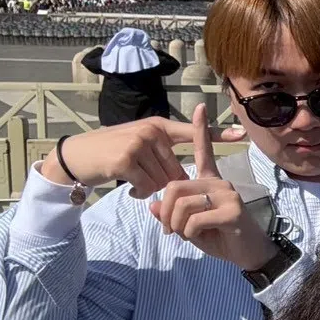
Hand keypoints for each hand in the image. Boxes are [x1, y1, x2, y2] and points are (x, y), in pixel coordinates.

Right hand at [38, 113, 243, 199]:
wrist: (77, 156)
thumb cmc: (110, 152)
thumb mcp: (139, 145)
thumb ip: (162, 154)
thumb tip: (182, 176)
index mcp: (158, 126)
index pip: (192, 133)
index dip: (218, 134)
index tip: (242, 133)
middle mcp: (151, 132)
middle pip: (175, 169)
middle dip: (165, 182)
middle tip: (144, 179)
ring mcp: (138, 144)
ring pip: (162, 181)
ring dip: (150, 188)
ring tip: (134, 180)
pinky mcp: (126, 160)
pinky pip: (146, 187)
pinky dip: (139, 192)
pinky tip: (129, 187)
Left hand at [147, 106, 274, 270]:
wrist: (249, 254)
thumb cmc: (221, 238)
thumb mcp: (189, 226)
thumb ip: (172, 213)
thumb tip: (153, 205)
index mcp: (211, 181)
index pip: (204, 150)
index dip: (201, 130)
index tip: (200, 107)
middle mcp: (220, 182)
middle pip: (175, 186)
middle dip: (165, 212)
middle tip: (169, 229)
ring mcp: (228, 194)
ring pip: (183, 203)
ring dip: (177, 225)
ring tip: (186, 235)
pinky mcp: (232, 210)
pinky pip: (195, 220)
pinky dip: (189, 233)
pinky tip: (201, 237)